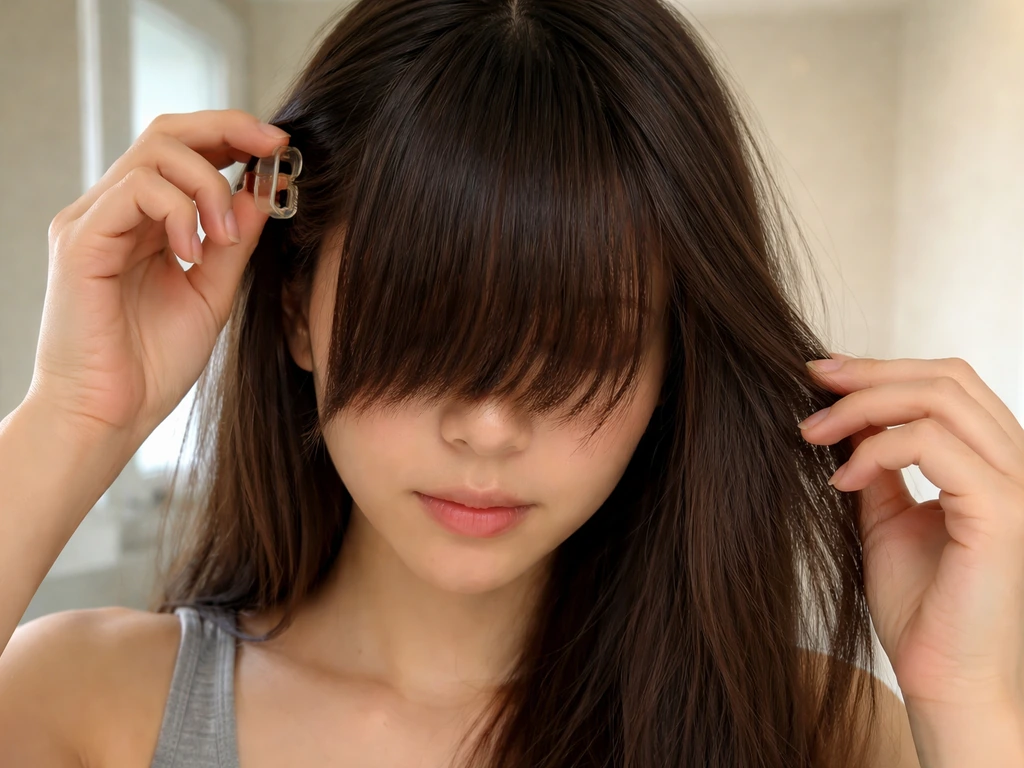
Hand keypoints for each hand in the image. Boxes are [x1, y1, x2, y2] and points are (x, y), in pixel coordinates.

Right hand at [30, 109, 290, 447]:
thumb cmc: (152, 366)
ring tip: (225, 238)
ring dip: (208, 185)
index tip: (280, 147)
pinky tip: (193, 252)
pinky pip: (134, 191)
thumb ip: (233, 244)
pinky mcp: (81, 241)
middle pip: (166, 133)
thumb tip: (261, 193)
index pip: (184, 152)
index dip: (232, 136)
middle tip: (273, 147)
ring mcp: (93, 221)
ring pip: (154, 152)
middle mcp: (114, 212)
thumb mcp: (211, 294)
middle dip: (227, 128)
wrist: (110, 416)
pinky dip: (178, 212)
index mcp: (144, 222)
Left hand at [798, 354, 1023, 711]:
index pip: (947, 384)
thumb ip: (878, 464)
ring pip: (940, 400)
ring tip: (814, 435)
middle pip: (946, 378)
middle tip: (811, 384)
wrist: (942, 678)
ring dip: (863, 406)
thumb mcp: (886, 516)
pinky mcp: (1002, 513)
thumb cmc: (920, 606)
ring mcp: (1015, 487)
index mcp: (991, 462)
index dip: (882, 368)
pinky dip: (876, 450)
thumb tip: (848, 417)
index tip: (820, 376)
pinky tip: (842, 480)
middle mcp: (1014, 466)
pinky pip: (932, 446)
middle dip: (869, 373)